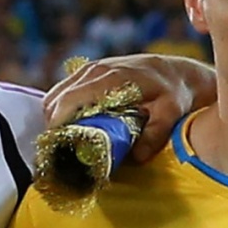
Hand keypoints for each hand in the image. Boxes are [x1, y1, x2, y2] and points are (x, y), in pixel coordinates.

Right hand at [43, 52, 215, 165]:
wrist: (175, 72)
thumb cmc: (173, 94)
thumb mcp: (170, 114)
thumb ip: (154, 136)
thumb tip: (137, 158)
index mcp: (111, 79)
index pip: (68, 101)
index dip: (56, 128)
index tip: (56, 152)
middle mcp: (95, 70)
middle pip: (55, 101)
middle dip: (52, 129)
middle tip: (61, 155)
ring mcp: (90, 68)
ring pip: (55, 96)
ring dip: (55, 120)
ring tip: (65, 144)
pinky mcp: (89, 72)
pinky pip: (63, 92)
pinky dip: (61, 111)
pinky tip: (71, 129)